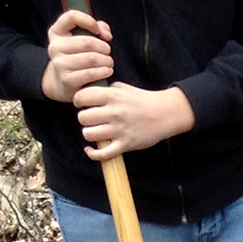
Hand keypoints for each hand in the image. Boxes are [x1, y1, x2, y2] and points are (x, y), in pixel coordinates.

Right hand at [41, 9, 113, 102]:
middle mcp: (55, 47)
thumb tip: (107, 35)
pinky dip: (103, 72)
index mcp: (56, 32)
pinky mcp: (67, 80)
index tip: (98, 31)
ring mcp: (59, 64)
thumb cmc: (78, 56)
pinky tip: (108, 71)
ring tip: (109, 63)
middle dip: (104, 47)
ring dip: (106, 61)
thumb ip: (97, 28)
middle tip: (108, 52)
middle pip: (87, 42)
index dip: (88, 21)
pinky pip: (90, 74)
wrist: (64, 83)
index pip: (71, 17)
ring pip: (91, 59)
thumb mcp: (83, 38)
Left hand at [72, 82, 195, 160]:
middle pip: (83, 117)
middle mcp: (113, 112)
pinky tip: (90, 150)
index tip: (83, 104)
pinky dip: (93, 154)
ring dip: (89, 134)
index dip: (78, 101)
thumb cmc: (142, 100)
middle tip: (91, 119)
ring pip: (89, 134)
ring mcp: (119, 130)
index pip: (82, 97)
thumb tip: (90, 92)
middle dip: (84, 118)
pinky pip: (102, 154)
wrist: (164, 114)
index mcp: (112, 96)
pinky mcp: (125, 145)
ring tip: (94, 131)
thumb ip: (106, 89)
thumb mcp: (123, 87)